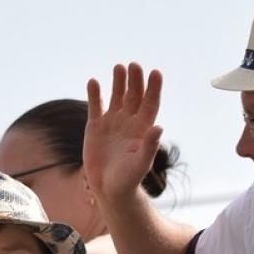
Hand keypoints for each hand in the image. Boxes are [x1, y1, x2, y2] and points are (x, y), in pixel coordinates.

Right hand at [84, 62, 164, 206]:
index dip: (154, 88)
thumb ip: (150, 146)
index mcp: (143, 128)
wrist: (108, 188)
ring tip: (119, 67)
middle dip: (135, 80)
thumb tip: (159, 127)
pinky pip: (96, 106)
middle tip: (134, 65)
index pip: (150, 103)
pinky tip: (94, 82)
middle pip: (134, 95)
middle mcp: (129, 121)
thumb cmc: (128, 179)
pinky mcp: (96, 126)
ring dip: (118, 82)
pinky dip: (94, 94)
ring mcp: (112, 122)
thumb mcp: (140, 164)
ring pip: (116, 96)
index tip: (156, 73)